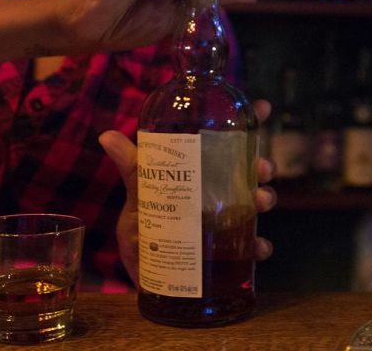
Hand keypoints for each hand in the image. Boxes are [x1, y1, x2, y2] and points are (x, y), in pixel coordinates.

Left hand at [99, 99, 275, 287]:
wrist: (141, 265)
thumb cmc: (143, 221)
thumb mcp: (140, 191)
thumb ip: (132, 167)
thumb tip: (106, 135)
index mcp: (201, 169)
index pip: (228, 140)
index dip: (248, 121)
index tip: (263, 106)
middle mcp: (218, 191)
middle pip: (249, 170)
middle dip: (261, 164)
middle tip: (262, 167)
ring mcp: (226, 220)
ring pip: (255, 203)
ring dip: (264, 199)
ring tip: (260, 201)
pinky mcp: (227, 251)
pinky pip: (250, 246)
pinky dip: (259, 246)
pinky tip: (259, 247)